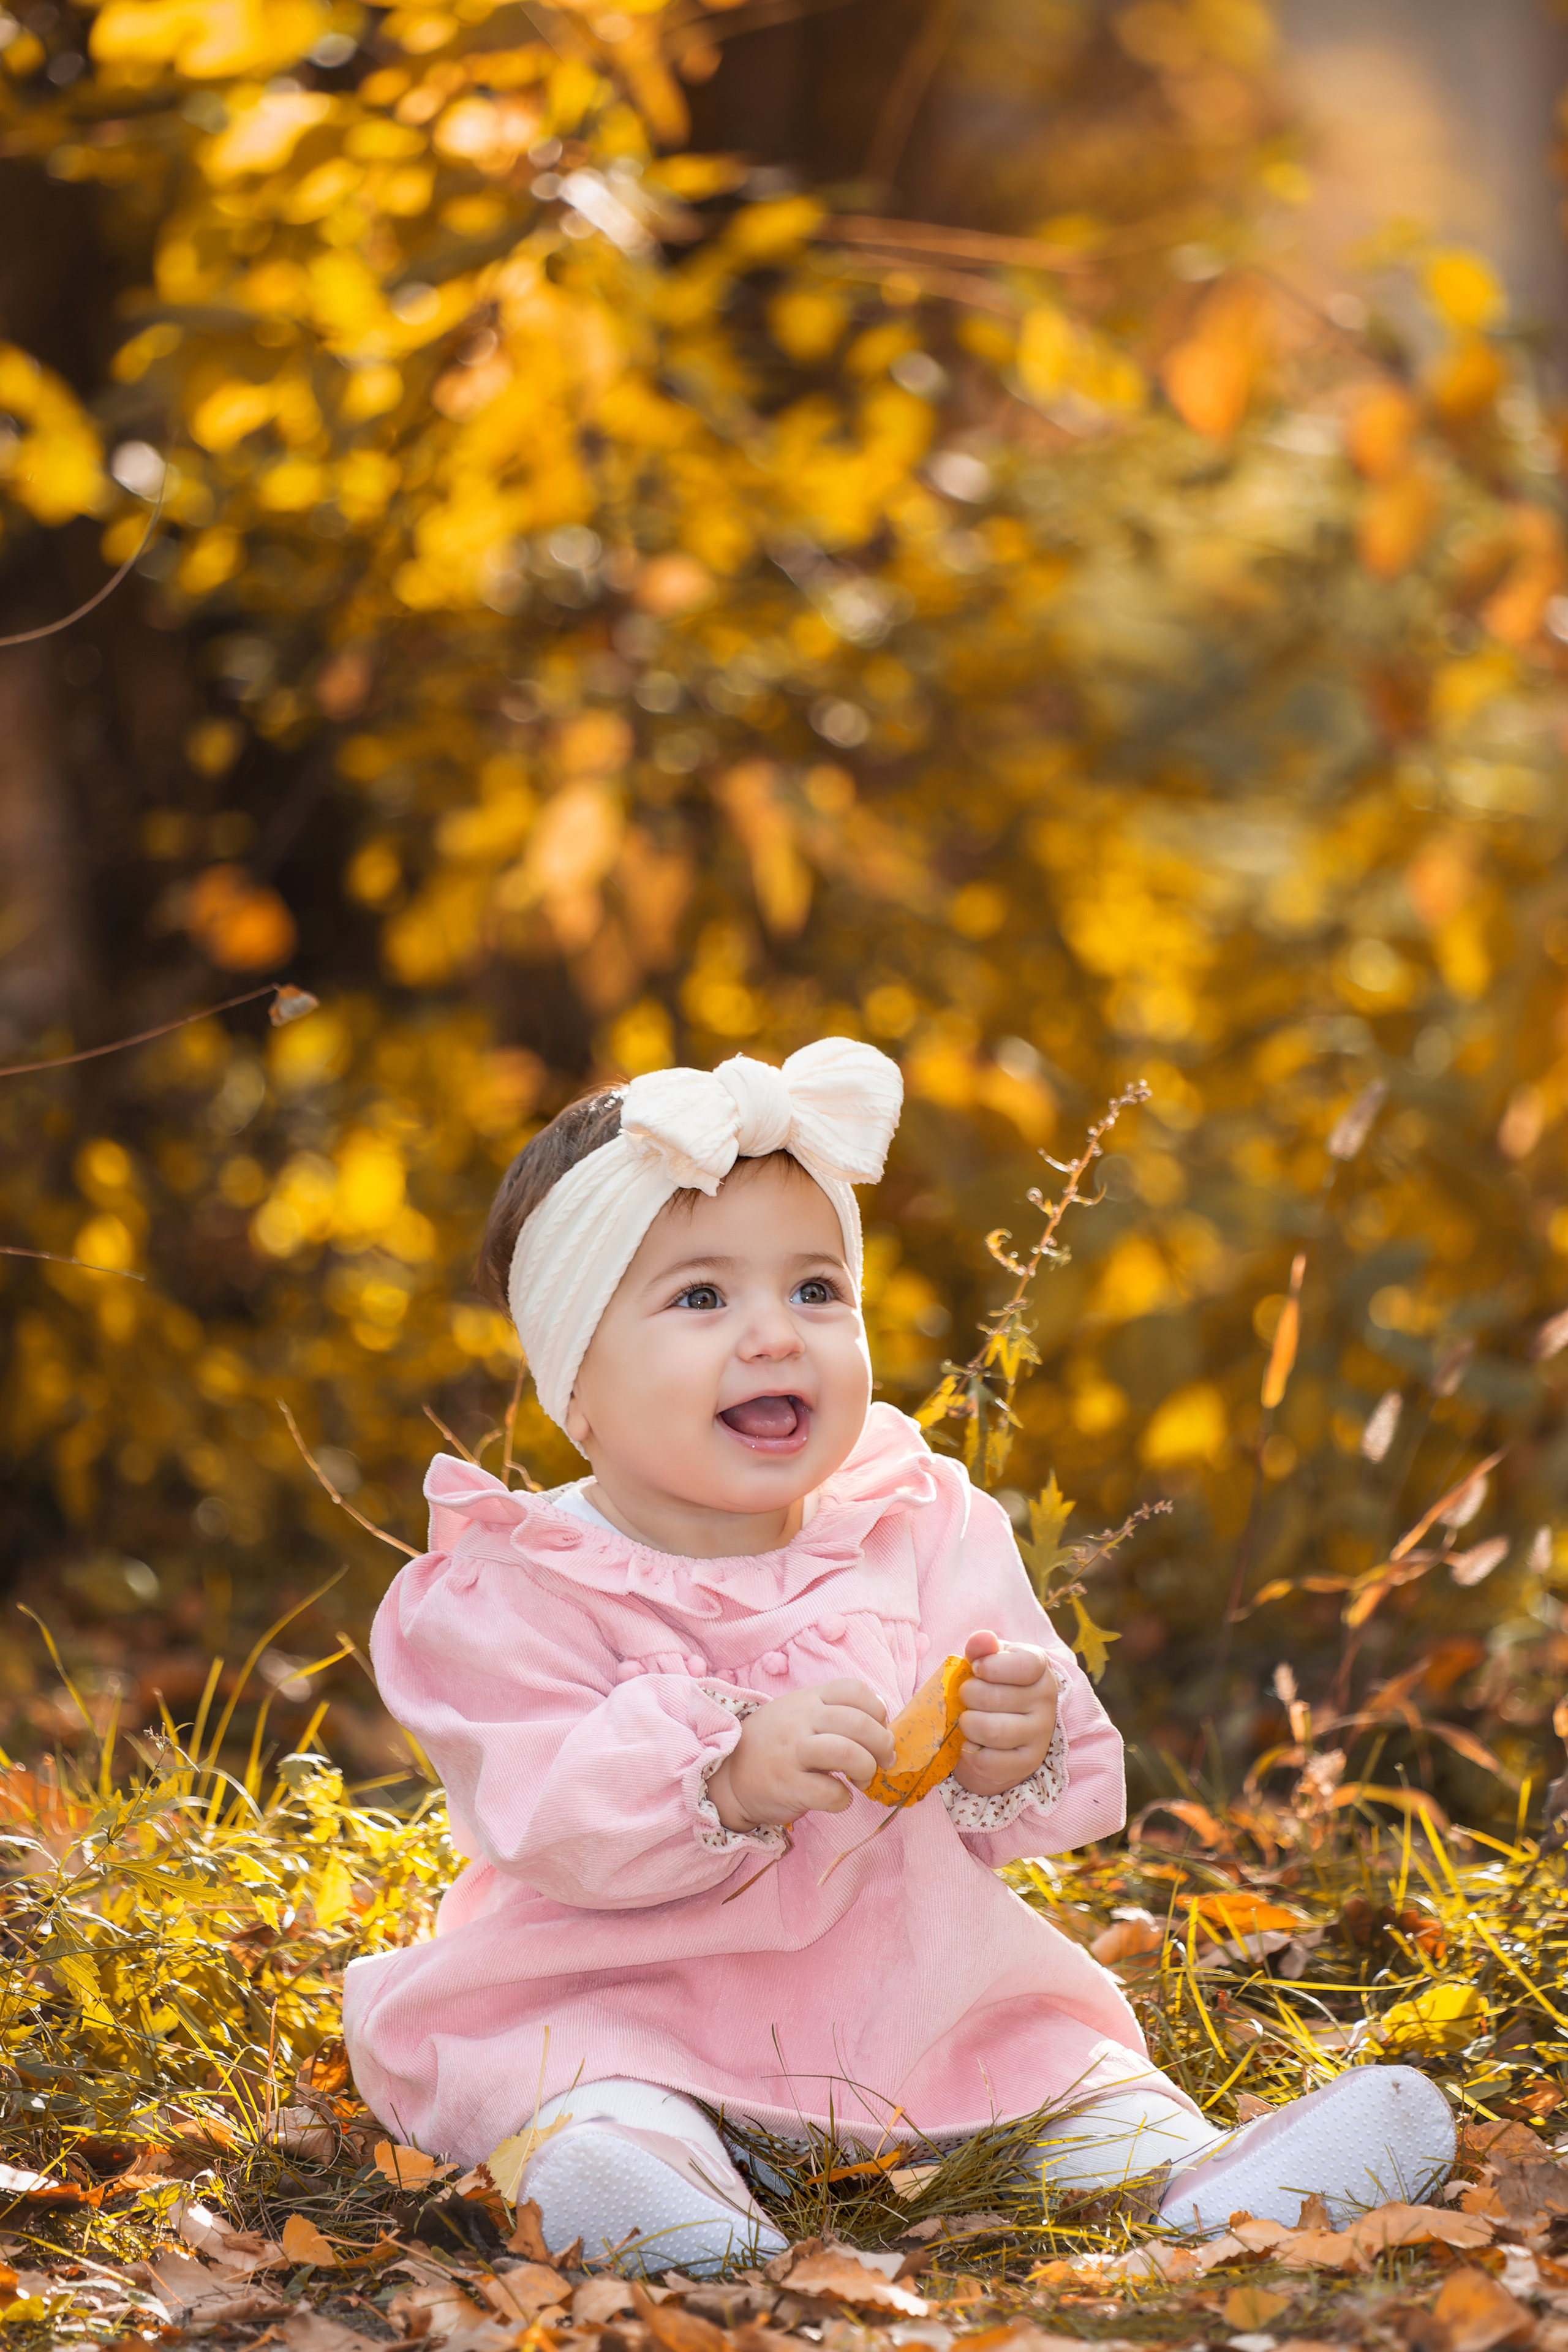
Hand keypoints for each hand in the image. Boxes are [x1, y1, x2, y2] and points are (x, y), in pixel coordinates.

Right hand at [707, 1680, 893, 1828]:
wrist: (728, 1774)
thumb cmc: (775, 1744)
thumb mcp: (799, 1714)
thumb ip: (833, 1712)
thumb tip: (881, 1720)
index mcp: (808, 1700)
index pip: (853, 1690)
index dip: (877, 1709)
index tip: (878, 1728)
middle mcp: (801, 1721)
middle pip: (858, 1723)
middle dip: (882, 1744)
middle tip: (883, 1760)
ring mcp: (793, 1753)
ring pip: (847, 1753)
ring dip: (866, 1768)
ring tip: (862, 1778)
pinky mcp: (788, 1786)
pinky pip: (830, 1792)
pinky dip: (843, 1798)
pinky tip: (838, 1797)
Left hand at [953, 1629, 1057, 1797]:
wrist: (999, 1730)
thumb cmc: (991, 1686)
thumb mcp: (986, 1662)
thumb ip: (982, 1648)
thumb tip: (982, 1640)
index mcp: (1039, 1668)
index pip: (1023, 1665)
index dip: (991, 1666)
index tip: (977, 1669)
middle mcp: (1046, 1701)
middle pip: (994, 1698)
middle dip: (967, 1696)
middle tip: (965, 1697)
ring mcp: (1040, 1734)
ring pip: (992, 1731)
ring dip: (967, 1725)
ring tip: (966, 1720)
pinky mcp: (1027, 1763)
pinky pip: (988, 1761)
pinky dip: (970, 1752)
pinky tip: (971, 1743)